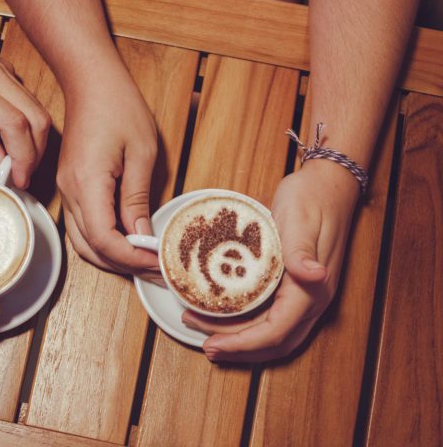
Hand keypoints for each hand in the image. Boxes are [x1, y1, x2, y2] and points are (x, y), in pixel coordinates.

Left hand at [0, 21, 50, 188]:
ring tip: (14, 163)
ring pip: (36, 107)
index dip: (23, 157)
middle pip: (36, 116)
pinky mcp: (2, 67)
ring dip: (32, 139)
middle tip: (20, 176)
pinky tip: (8, 141)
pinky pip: (26, 99)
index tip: (19, 179)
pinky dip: (26, 124)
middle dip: (35, 153)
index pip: (14, 124)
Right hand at [57, 76, 159, 271]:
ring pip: (83, 242)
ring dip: (112, 257)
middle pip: (90, 248)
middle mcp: (69, 192)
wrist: (90, 81)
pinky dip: (103, 241)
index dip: (132, 258)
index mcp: (86, 183)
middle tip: (156, 269)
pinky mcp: (70, 187)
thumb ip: (138, 199)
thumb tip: (142, 236)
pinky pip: (82, 226)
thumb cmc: (118, 106)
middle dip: (123, 265)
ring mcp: (66, 190)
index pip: (104, 240)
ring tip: (144, 259)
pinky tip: (127, 241)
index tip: (158, 260)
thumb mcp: (141, 153)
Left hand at [181, 160, 359, 361]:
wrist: (328, 184)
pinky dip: (249, 325)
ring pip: (274, 334)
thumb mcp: (299, 220)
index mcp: (312, 288)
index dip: (243, 344)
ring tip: (206, 331)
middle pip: (274, 341)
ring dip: (241, 339)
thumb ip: (301, 252)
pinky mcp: (298, 288)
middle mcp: (313, 299)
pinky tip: (226, 316)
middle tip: (203, 344)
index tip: (212, 344)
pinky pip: (273, 318)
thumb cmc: (312, 198)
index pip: (275, 332)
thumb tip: (313, 276)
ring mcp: (307, 295)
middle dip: (237, 348)